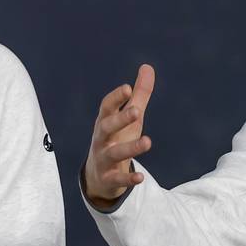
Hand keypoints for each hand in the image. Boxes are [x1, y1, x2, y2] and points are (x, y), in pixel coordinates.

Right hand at [83, 64, 155, 207]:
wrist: (98, 176)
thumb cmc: (116, 139)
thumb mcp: (128, 117)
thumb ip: (139, 95)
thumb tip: (148, 67)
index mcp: (105, 122)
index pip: (106, 107)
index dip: (116, 98)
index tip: (127, 88)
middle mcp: (101, 139)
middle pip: (107, 127)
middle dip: (120, 119)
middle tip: (137, 112)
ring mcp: (103, 159)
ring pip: (114, 153)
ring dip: (130, 148)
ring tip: (148, 141)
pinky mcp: (109, 178)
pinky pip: (117, 178)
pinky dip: (128, 178)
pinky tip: (141, 177)